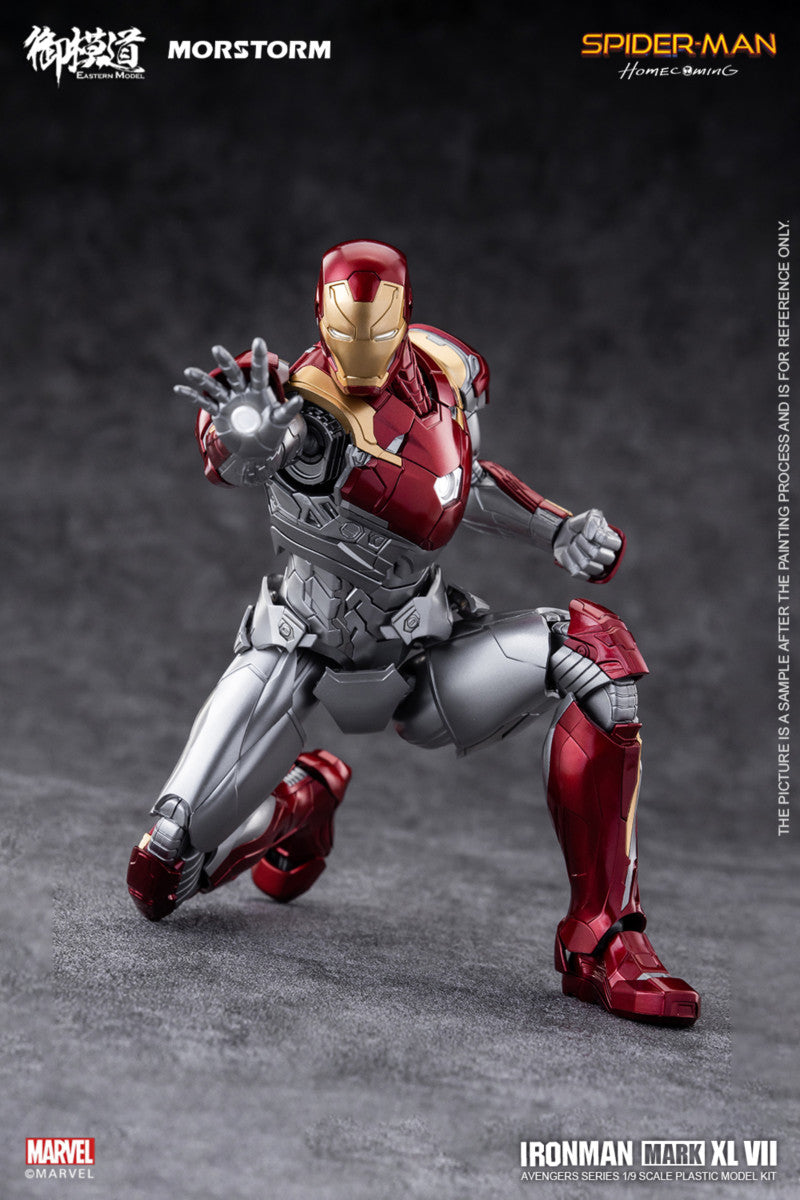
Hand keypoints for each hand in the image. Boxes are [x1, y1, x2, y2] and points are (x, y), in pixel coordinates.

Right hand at [175, 337, 302, 458]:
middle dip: (225, 363)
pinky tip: (179, 388)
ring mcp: (229, 401)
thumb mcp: (280, 422)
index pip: (259, 372)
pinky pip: (205, 403)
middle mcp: (242, 392)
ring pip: (215, 387)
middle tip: (217, 350)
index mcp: (259, 391)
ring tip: (189, 372)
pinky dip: (192, 397)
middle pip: (233, 375)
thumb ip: (286, 411)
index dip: (259, 358)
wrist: (257, 450)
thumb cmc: (271, 433)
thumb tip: (299, 401)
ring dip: (202, 379)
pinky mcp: (219, 412)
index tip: (258, 341)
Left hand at [553, 508, 621, 578]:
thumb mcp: (590, 515)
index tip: (588, 532)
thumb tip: (590, 536)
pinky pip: (577, 573)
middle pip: (600, 556)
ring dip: (575, 552)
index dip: (599, 538)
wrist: (563, 534)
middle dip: (585, 545)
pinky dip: (569, 561)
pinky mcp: (583, 573)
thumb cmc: (580, 525)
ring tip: (572, 545)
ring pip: (588, 565)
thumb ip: (594, 519)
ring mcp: (595, 566)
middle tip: (577, 538)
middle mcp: (606, 556)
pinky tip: (568, 554)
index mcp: (612, 542)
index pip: (615, 544)